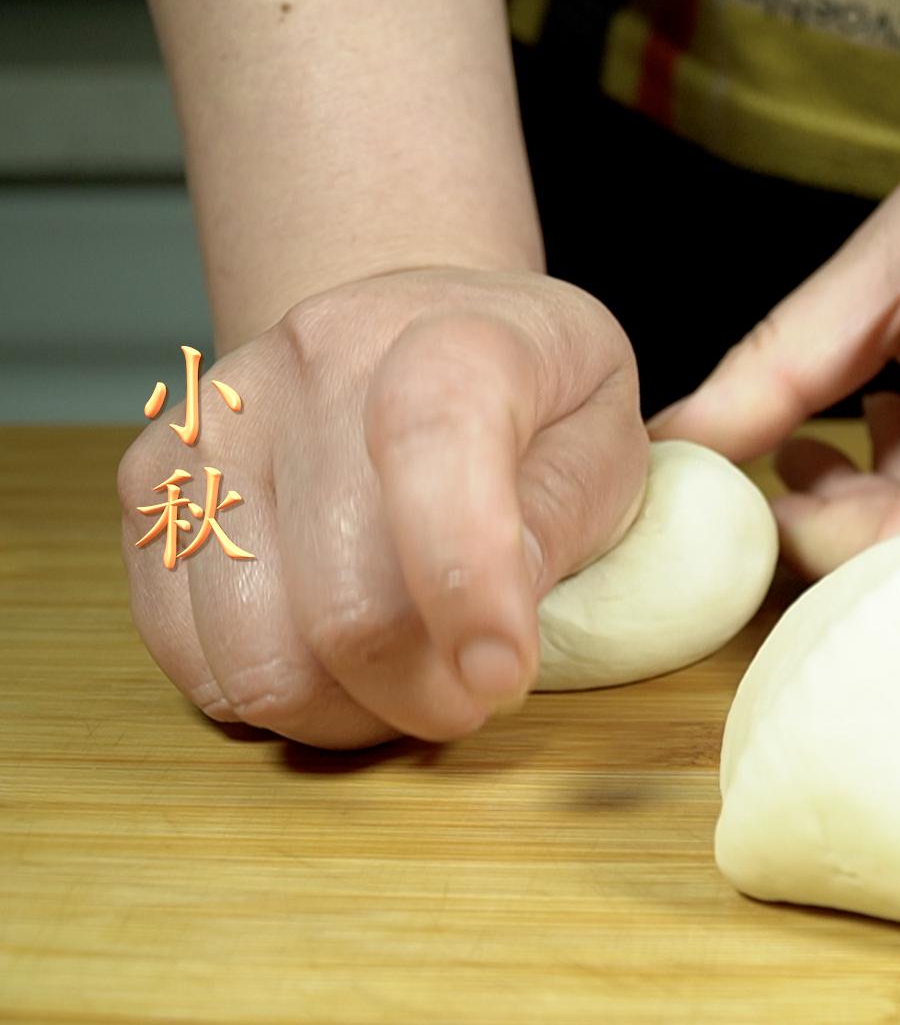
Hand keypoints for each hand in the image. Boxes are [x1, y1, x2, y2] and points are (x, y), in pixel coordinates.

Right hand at [118, 269, 644, 747]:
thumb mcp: (600, 439)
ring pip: (258, 653)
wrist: (409, 333)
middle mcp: (321, 359)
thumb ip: (560, 524)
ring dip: (343, 712)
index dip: (465, 580)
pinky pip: (187, 653)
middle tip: (469, 696)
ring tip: (402, 679)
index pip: (435, 443)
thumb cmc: (530, 401)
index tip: (500, 677)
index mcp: (457, 335)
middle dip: (421, 696)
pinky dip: (269, 695)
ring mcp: (220, 419)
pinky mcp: (153, 481)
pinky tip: (330, 662)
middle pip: (347, 601)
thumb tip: (487, 645)